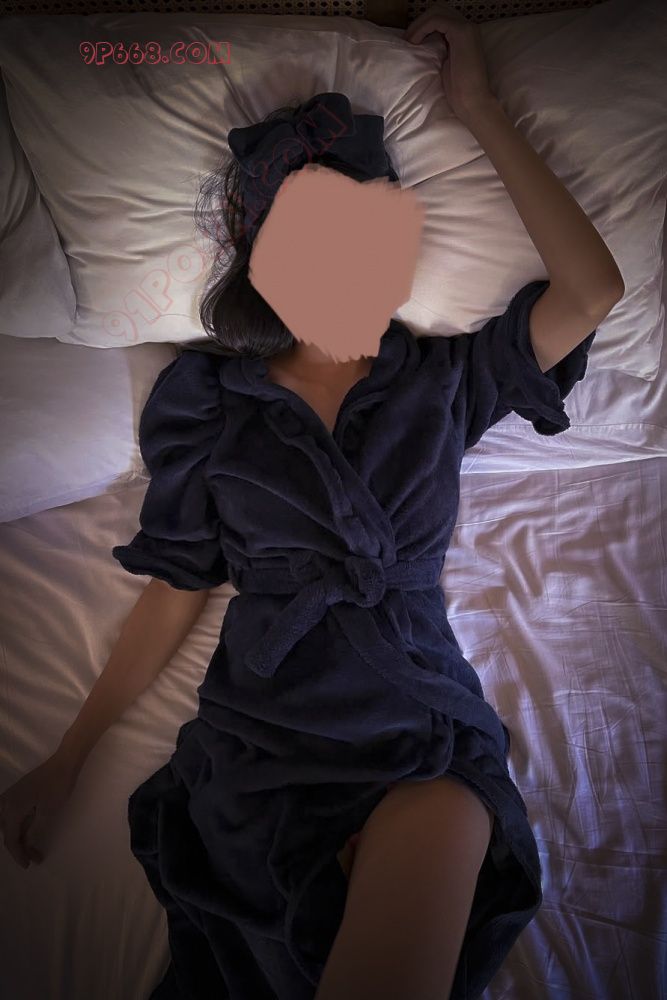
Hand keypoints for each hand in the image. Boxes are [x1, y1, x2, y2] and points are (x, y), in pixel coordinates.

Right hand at [0, 752, 78, 868]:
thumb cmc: (57, 787)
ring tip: (32, 848)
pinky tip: (29, 832)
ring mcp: (10, 796)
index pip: (10, 839)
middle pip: (7, 832)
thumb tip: (25, 845)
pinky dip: (19, 825)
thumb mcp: (47, 813)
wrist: (63, 763)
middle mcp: (6, 802)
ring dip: (19, 837)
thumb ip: (33, 831)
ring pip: (8, 824)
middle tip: (34, 857)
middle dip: (19, 847)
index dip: (18, 854)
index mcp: (12, 809)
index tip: (28, 865)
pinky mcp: (17, 792)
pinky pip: (11, 814)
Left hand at [405, 2, 494, 119]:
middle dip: (420, 21)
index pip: (441, 17)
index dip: (423, 25)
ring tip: (409, 41)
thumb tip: (425, 44)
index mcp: (464, 35)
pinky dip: (422, 27)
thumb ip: (440, 50)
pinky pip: (437, 20)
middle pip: (439, 9)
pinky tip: (415, 41)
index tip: (411, 41)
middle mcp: (468, 27)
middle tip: (407, 39)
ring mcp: (466, 28)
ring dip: (419, 23)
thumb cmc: (459, 90)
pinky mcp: (462, 32)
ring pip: (437, 10)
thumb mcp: (445, 64)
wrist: (472, 102)